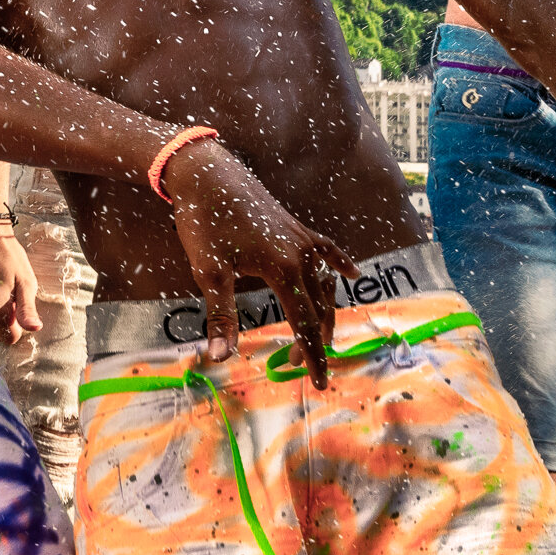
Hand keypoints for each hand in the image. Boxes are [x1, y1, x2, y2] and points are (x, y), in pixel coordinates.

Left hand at [161, 137, 358, 375]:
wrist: (207, 172)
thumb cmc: (205, 220)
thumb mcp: (209, 272)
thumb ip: (221, 316)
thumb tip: (219, 358)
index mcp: (283, 269)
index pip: (305, 323)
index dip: (313, 356)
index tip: (320, 382)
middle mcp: (301, 254)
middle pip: (320, 307)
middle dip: (316, 340)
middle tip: (301, 365)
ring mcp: (302, 238)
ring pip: (325, 284)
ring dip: (324, 312)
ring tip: (315, 336)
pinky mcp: (295, 226)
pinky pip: (327, 250)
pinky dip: (339, 264)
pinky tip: (351, 275)